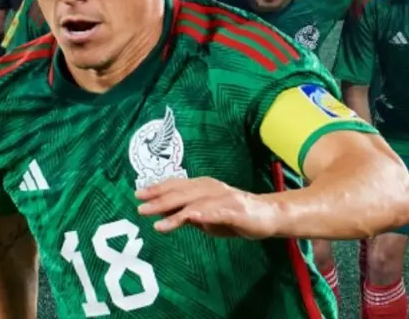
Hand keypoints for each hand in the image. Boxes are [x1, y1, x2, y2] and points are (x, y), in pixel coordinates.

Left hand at [136, 177, 280, 238]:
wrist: (270, 215)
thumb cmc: (236, 215)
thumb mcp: (206, 215)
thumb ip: (187, 213)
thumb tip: (164, 213)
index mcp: (205, 187)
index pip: (178, 185)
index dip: (158, 188)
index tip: (138, 193)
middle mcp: (213, 189)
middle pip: (183, 192)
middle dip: (161, 199)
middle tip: (140, 207)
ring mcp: (225, 199)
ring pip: (197, 203)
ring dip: (176, 211)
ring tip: (159, 223)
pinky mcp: (237, 211)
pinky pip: (218, 212)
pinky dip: (204, 214)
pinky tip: (191, 218)